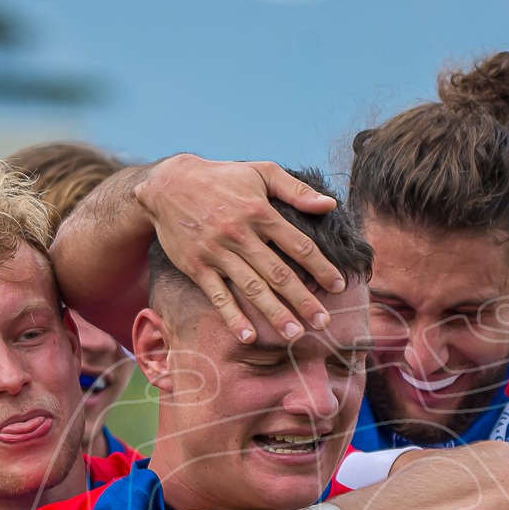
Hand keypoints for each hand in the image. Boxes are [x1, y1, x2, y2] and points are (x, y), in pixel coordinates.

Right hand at [135, 156, 344, 342]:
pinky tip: (247, 336)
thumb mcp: (260, 173)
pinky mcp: (197, 267)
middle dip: (303, 300)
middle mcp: (240, 235)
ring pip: (251, 288)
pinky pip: (218, 296)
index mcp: (260, 212)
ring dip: (274, 313)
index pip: (299, 245)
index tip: (340, 286)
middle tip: (324, 323)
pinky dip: (232, 317)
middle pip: (279, 273)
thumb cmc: (221, 178)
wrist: (169, 184)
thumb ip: (297, 190)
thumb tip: (331, 204)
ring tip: (295, 334)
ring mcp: (217, 253)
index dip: (321, 267)